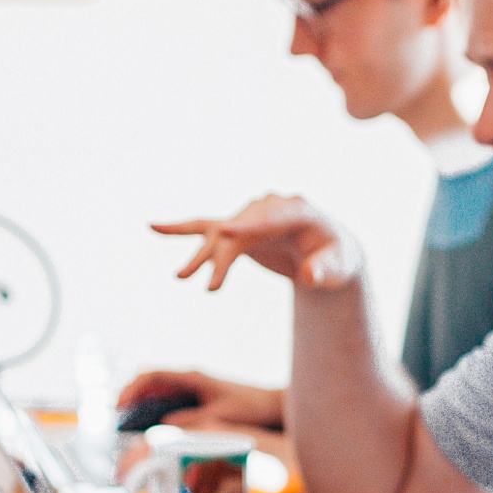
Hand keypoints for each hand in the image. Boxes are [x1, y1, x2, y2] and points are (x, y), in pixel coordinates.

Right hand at [115, 370, 286, 433]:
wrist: (271, 406)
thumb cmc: (249, 408)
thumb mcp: (219, 417)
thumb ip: (191, 421)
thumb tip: (163, 427)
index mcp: (192, 377)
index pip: (153, 375)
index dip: (132, 389)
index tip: (119, 404)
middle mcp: (189, 379)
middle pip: (150, 383)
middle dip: (130, 397)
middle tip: (115, 418)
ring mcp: (191, 389)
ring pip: (157, 393)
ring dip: (140, 406)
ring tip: (125, 425)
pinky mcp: (195, 399)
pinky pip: (168, 403)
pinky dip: (154, 413)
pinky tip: (147, 428)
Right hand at [150, 195, 364, 291]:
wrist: (328, 254)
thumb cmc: (336, 258)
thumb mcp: (339, 267)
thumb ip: (324, 270)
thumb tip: (310, 276)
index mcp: (299, 210)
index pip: (271, 216)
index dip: (249, 224)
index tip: (227, 231)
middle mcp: (270, 207)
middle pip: (241, 229)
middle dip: (224, 255)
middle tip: (212, 284)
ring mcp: (252, 216)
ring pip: (220, 232)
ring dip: (201, 255)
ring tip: (181, 277)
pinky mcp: (238, 229)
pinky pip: (207, 228)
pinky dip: (181, 230)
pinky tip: (153, 227)